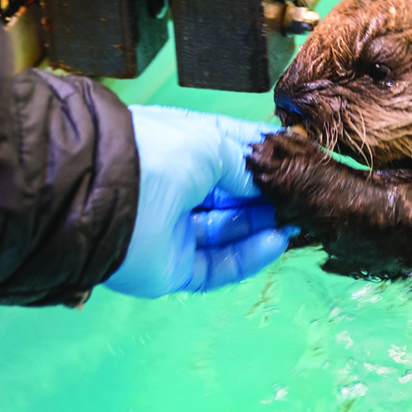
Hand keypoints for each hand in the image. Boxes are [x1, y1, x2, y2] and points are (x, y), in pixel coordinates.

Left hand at [104, 106, 297, 297]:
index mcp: (179, 149)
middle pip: (230, 198)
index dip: (261, 159)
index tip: (296, 163)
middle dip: (266, 198)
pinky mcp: (174, 268)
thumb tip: (266, 180)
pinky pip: (218, 265)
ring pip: (227, 233)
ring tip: (296, 220)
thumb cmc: (158, 153)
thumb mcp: (212, 143)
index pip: (227, 154)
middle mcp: (176, 189)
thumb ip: (246, 164)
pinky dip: (249, 256)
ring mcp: (174, 231)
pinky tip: (276, 242)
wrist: (110, 195)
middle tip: (301, 197)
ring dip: (263, 228)